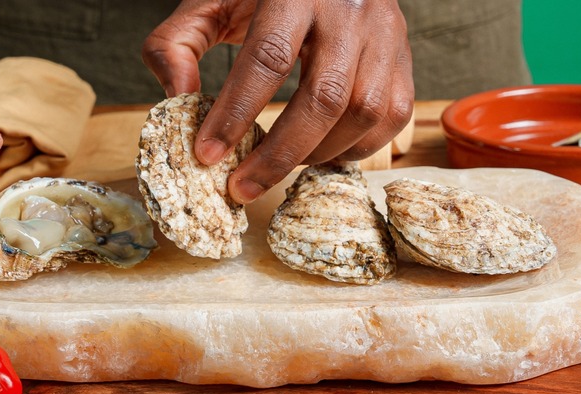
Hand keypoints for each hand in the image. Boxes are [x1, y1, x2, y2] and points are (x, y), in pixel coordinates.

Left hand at [144, 0, 413, 203]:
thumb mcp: (212, 0)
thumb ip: (178, 42)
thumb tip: (177, 97)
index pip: (268, 57)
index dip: (236, 112)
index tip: (207, 155)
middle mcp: (349, 9)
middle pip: (325, 97)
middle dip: (279, 154)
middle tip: (241, 187)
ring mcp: (385, 33)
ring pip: (364, 111)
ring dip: (319, 153)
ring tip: (279, 166)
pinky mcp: (404, 56)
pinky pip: (392, 116)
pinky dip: (356, 148)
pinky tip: (321, 153)